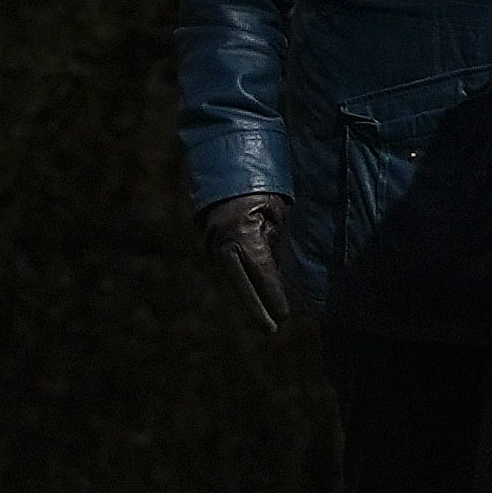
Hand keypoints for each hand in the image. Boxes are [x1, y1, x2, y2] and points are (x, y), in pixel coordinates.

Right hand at [199, 192, 294, 334]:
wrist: (224, 162)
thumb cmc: (259, 185)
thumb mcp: (275, 213)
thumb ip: (272, 245)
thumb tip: (275, 274)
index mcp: (242, 233)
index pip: (262, 273)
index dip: (273, 296)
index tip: (284, 316)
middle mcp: (222, 241)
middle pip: (240, 284)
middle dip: (256, 308)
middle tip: (271, 330)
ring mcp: (211, 242)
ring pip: (231, 279)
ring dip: (248, 299)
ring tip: (265, 320)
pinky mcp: (208, 242)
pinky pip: (227, 269)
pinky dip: (240, 284)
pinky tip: (252, 298)